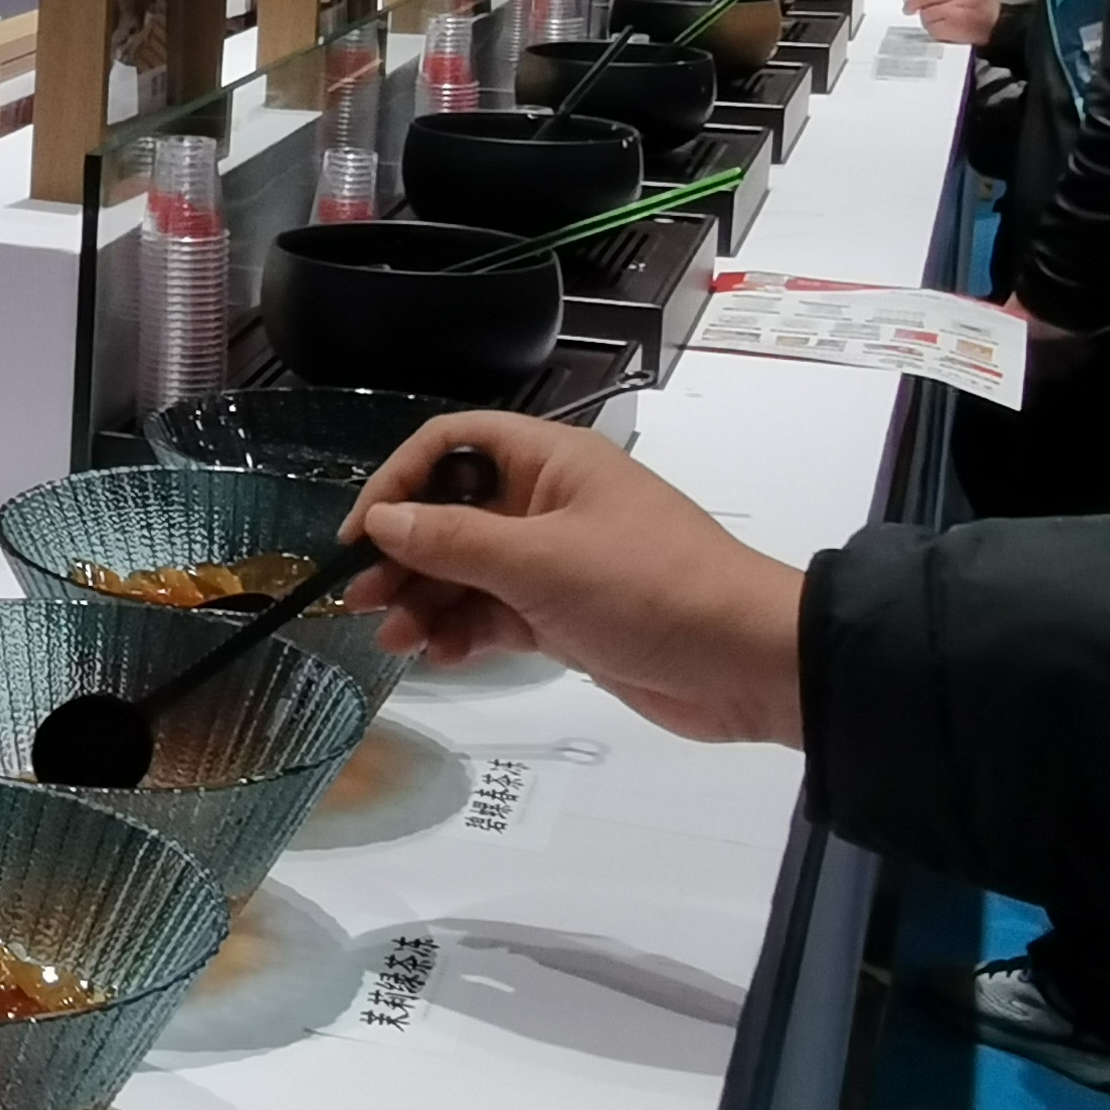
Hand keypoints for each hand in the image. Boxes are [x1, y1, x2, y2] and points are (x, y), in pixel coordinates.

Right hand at [336, 414, 809, 747]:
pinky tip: (441, 657)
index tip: (360, 535)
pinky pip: (496, 613)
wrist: (749, 663)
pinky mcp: (566, 615)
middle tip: (361, 601)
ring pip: (468, 570)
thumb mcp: (541, 562)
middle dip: (403, 554)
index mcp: (550, 462)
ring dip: (427, 602)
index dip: (397, 482)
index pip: (450, 446)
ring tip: (396, 642)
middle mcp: (548, 503)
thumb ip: (453, 541)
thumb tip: (381, 520)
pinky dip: (464, 632)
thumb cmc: (649, 590)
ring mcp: (557, 562)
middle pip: (451, 512)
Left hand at [902, 0, 998, 48]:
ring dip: (926, 20)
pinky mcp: (955, 25)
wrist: (1002, 23)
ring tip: (936, 22)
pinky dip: (934, 31)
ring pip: (926, 14)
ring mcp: (956, 8)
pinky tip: (943, 30)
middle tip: (908, 10)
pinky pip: (933, 28)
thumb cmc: (983, 4)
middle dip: (911, 3)